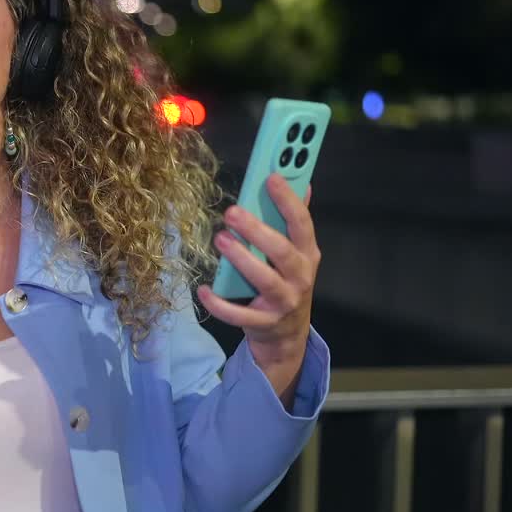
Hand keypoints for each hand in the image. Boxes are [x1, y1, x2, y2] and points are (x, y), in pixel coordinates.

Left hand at [195, 175, 320, 363]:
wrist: (287, 334)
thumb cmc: (287, 282)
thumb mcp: (297, 254)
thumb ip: (294, 221)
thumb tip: (301, 183)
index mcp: (308, 254)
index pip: (302, 224)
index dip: (288, 200)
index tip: (270, 177)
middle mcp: (300, 277)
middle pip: (282, 251)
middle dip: (257, 230)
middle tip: (231, 212)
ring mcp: (284, 302)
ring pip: (265, 280)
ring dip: (241, 259)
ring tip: (221, 239)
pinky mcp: (264, 322)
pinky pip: (240, 314)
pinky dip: (220, 304)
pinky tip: (203, 289)